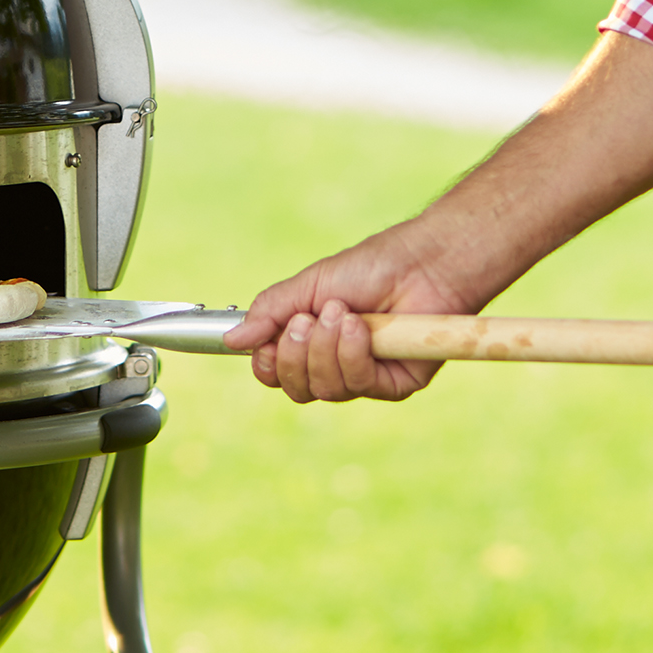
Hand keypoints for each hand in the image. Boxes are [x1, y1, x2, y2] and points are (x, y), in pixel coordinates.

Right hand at [222, 228, 474, 404]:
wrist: (420, 264)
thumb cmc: (369, 268)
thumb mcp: (308, 286)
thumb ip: (269, 312)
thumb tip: (232, 341)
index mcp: (310, 343)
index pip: (275, 374)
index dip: (268, 364)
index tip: (268, 339)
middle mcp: (334, 365)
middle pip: (296, 389)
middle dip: (295, 354)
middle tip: (307, 320)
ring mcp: (364, 377)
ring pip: (325, 389)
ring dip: (326, 349)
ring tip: (342, 313)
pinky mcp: (393, 384)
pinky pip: (359, 385)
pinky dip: (353, 354)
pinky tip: (361, 327)